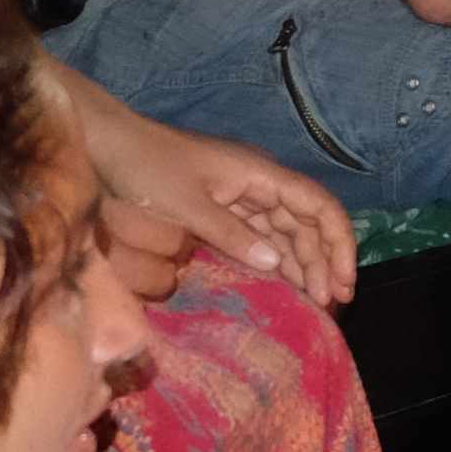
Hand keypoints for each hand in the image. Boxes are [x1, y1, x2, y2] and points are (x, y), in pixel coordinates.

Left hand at [76, 98, 357, 307]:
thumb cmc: (145, 167)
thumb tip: (277, 263)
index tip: (344, 282)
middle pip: (307, 224)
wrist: (106, 146)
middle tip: (331, 306)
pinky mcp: (221, 211)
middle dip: (325, 262)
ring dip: (304, 266)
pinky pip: (259, 239)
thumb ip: (231, 234)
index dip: (339, 243)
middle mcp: (258, 184)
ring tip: (315, 303)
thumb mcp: (186, 204)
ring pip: (286, 234)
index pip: (318, 206)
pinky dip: (274, 262)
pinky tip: (281, 285)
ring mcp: (240, 197)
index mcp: (259, 175)